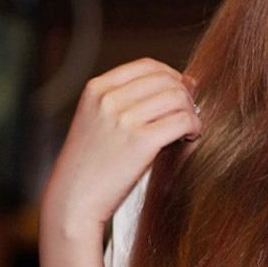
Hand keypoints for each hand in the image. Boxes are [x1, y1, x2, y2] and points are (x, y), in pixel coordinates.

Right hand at [40, 58, 201, 240]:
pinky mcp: (141, 141)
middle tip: (189, 114)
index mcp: (96, 89)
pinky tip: (189, 138)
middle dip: (185, 96)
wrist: (73, 201)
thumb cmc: (90, 166)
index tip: (183, 90)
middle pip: (167, 80)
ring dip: (191, 112)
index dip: (172, 75)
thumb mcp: (96, 120)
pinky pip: (184, 121)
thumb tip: (181, 84)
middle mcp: (108, 99)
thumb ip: (126, 100)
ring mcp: (124, 119)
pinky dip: (194, 128)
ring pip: (179, 98)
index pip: (147, 65)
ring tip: (188, 129)